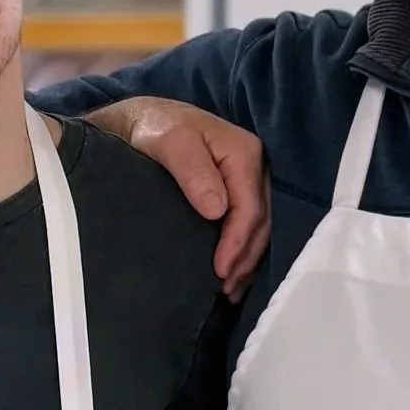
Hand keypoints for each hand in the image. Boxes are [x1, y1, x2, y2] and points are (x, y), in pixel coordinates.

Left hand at [83, 97, 269, 297]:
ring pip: (259, 227)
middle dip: (245, 258)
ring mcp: (249, 179)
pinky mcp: (239, 189)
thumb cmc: (157, 128)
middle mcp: (255, 166)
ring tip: (230, 289)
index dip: (237, 243)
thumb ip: (193, 171)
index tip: (220, 271)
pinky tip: (234, 273)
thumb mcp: (170, 142)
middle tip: (224, 288)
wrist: (150, 119)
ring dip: (247, 260)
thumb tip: (217, 210)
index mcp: (244, 153)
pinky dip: (244, 251)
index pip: (250, 207)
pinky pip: (250, 224)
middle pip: (260, 222)